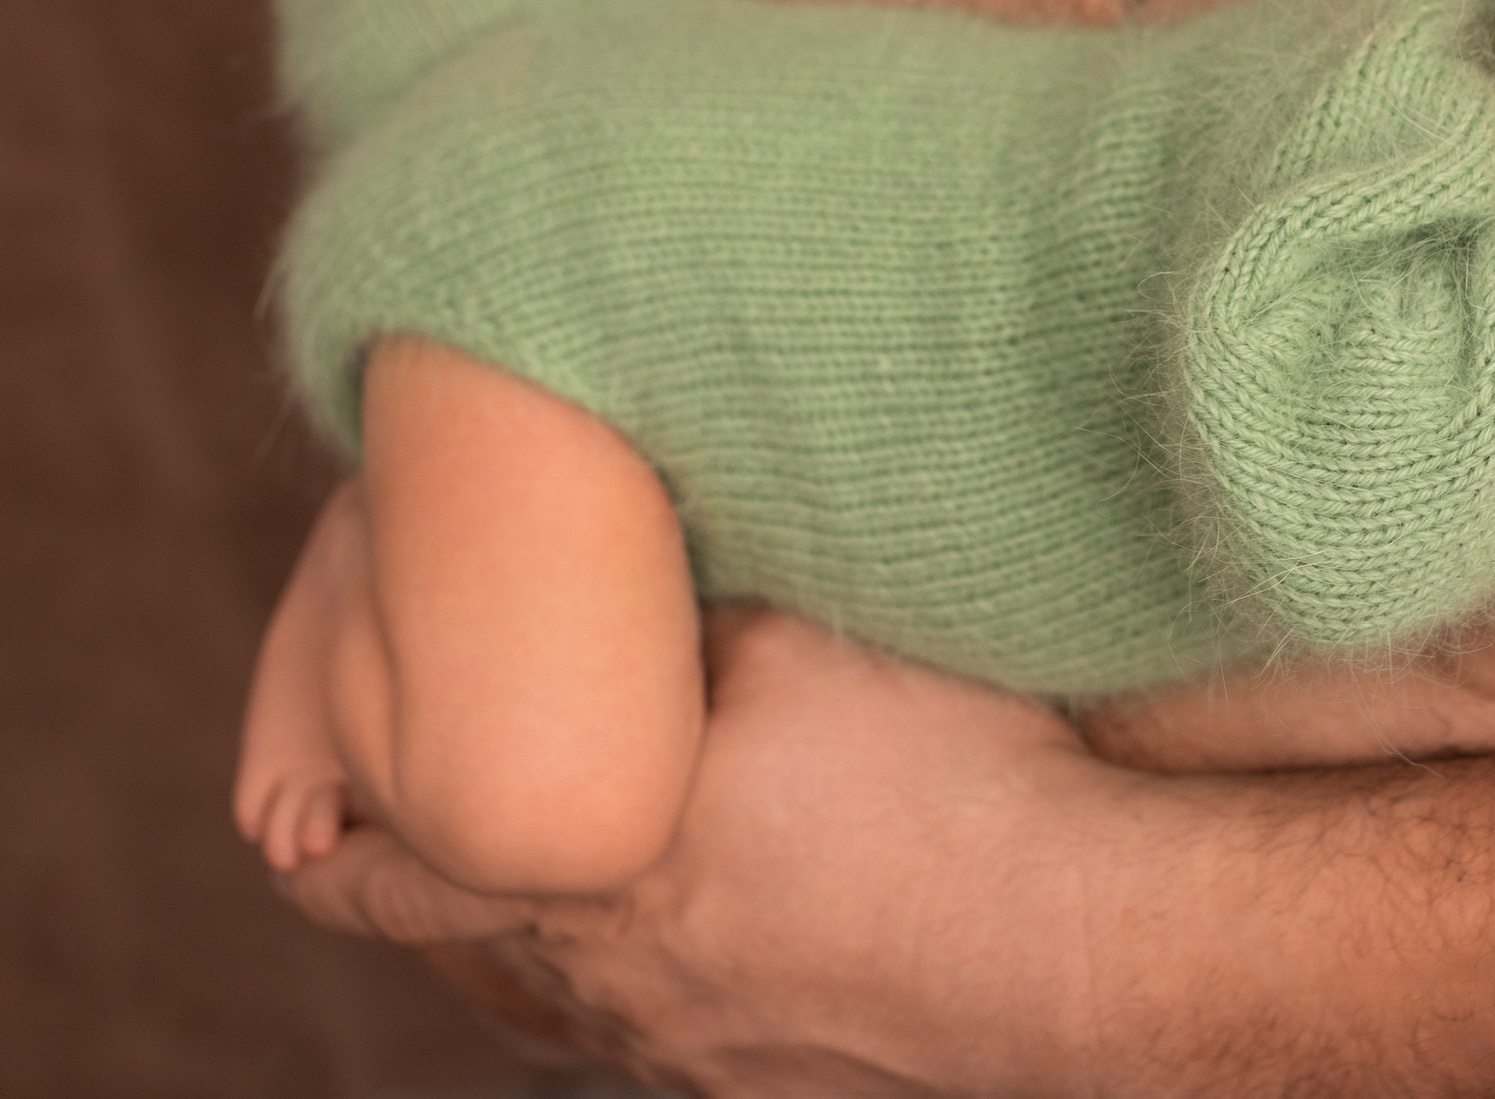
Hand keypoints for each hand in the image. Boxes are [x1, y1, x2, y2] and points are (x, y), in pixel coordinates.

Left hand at [274, 607, 1110, 1092]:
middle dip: (423, 903)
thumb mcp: (802, 646)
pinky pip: (671, 1044)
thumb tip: (628, 561)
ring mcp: (701, 1054)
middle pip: (472, 959)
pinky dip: (650, 991)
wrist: (1082, 943)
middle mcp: (623, 984)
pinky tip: (712, 942)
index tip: (299, 825)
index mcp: (596, 871)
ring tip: (560, 900)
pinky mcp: (780, 1087)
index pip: (390, 883)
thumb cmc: (943, 782)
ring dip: (543, 952)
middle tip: (394, 861)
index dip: (334, 851)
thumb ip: (686, 612)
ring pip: (572, 1010)